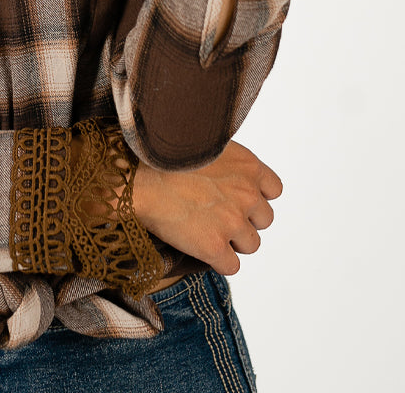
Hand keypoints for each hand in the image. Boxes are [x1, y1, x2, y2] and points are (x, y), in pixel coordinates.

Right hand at [132, 141, 282, 275]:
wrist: (137, 177)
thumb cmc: (164, 156)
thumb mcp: (206, 145)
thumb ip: (228, 162)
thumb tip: (229, 174)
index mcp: (249, 166)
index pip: (274, 190)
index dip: (255, 196)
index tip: (236, 197)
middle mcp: (247, 194)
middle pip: (265, 220)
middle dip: (245, 220)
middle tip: (217, 215)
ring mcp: (232, 222)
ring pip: (252, 245)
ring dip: (233, 242)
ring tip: (206, 230)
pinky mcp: (215, 247)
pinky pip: (232, 266)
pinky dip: (218, 261)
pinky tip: (199, 247)